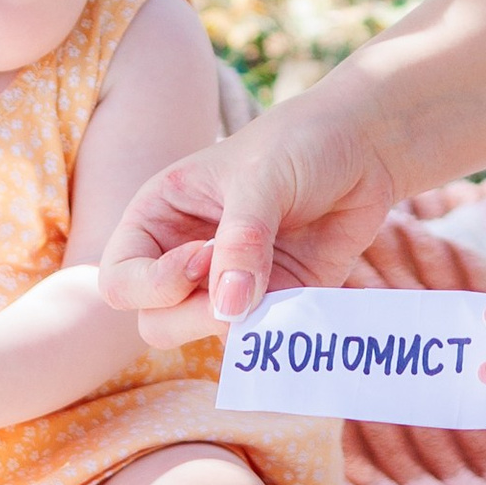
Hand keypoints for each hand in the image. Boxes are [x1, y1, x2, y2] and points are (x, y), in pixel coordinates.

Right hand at [100, 90, 404, 339]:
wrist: (366, 148)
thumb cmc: (300, 143)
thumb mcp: (262, 179)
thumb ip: (242, 241)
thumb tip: (227, 311)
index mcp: (158, 218)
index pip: (119, 281)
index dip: (152, 285)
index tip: (202, 257)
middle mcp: (184, 257)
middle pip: (155, 322)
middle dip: (192, 316)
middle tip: (241, 290)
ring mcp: (228, 286)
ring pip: (204, 339)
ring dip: (237, 328)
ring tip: (276, 290)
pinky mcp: (273, 304)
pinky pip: (259, 341)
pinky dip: (275, 335)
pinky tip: (299, 303)